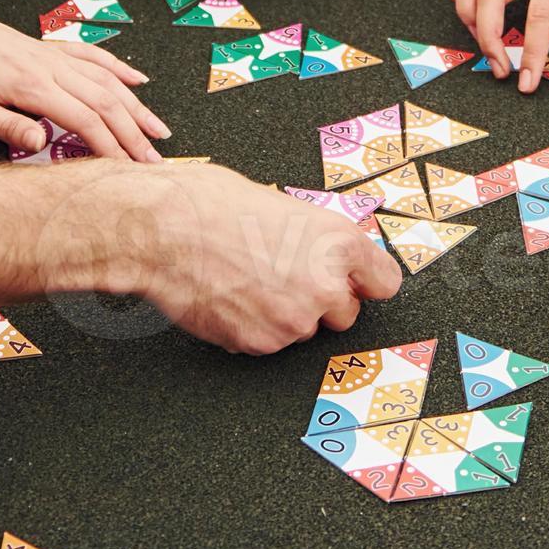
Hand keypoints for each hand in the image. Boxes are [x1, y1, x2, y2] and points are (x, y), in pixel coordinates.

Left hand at [0, 12, 169, 161]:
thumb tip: (44, 144)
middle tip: (155, 161)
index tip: (128, 170)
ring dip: (136, 105)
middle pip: (106, 101)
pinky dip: (119, 68)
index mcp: (32, 87)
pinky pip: (92, 55)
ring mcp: (52, 55)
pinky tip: (138, 80)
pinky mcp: (47, 48)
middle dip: (134, 133)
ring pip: (107, 80)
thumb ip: (8, 126)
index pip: (85, 120)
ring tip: (159, 130)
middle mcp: (50, 68)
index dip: (111, 146)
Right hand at [51, 163, 400, 351]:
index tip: (355, 282)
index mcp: (338, 243)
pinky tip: (229, 296)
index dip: (364, 281)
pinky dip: (252, 326)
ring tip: (246, 279)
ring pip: (302, 329)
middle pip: (346, 313)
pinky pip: (267, 342)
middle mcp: (325, 286)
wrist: (163, 230)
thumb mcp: (281, 205)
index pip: (385, 283)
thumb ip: (314, 239)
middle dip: (321, 301)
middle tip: (283, 276)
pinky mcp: (261, 344)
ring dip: (283, 314)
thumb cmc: (211, 204)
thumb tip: (324, 255)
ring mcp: (293, 321)